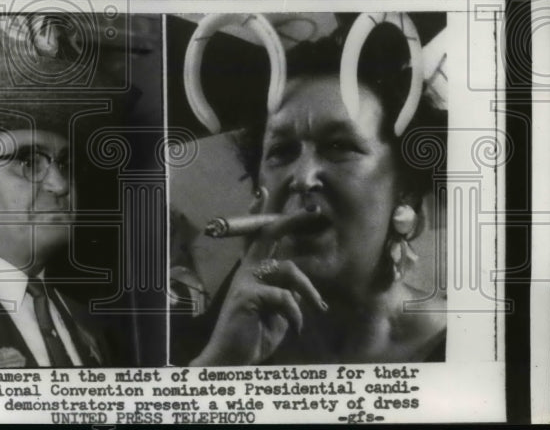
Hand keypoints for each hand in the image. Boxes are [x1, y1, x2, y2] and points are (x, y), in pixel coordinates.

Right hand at [191, 208, 327, 365]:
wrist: (230, 358)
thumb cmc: (254, 335)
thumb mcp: (277, 313)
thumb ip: (286, 296)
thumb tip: (300, 291)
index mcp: (253, 272)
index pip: (257, 238)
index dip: (260, 214)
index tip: (263, 191)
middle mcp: (248, 270)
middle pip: (268, 234)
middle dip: (288, 217)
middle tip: (309, 205)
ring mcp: (246, 280)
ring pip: (288, 269)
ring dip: (309, 289)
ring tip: (318, 308)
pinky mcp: (247, 295)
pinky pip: (285, 298)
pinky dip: (296, 315)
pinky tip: (295, 329)